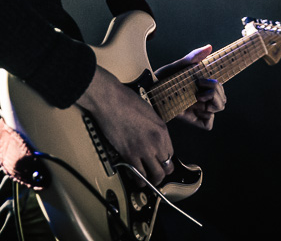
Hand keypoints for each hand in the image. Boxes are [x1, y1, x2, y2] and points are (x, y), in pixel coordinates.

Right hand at [76, 67, 174, 184]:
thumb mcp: (149, 113)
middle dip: (162, 173)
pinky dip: (138, 179)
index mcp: (162, 130)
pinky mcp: (128, 154)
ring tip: (148, 180)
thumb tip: (154, 140)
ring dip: (152, 180)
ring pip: (155, 175)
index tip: (160, 161)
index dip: (165, 159)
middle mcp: (156, 142)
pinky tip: (137, 179)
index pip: (171, 154)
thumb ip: (154, 129)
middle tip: (157, 174)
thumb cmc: (127, 101)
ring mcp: (143, 150)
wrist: (110, 100)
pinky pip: (138, 174)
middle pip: (166, 167)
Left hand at [155, 45, 226, 130]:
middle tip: (199, 83)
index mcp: (201, 86)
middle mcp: (202, 98)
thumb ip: (192, 58)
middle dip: (216, 89)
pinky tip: (195, 108)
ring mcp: (198, 110)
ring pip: (219, 107)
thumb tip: (209, 47)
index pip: (220, 88)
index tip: (207, 78)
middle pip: (223, 98)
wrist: (147, 94)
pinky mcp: (193, 120)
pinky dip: (207, 116)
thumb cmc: (160, 80)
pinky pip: (208, 124)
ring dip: (213, 99)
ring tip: (197, 96)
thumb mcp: (176, 67)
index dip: (219, 85)